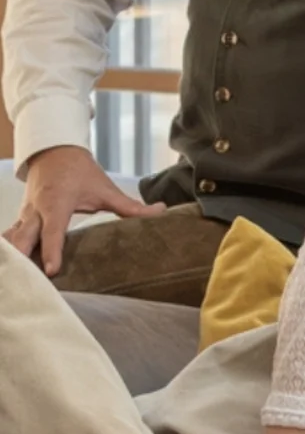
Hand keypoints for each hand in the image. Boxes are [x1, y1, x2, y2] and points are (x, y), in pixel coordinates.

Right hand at [4, 144, 166, 277]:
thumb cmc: (80, 171)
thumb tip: (161, 211)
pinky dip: (8, 252)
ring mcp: (24, 215)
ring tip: (18, 280)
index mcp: (57, 204)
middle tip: (28, 282)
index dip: (51, 251)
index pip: (52, 231)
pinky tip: (12, 269)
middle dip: (22, 259)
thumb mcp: (105, 189)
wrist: (54, 152)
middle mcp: (35, 211)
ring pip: (12, 239)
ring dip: (12, 258)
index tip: (51, 271)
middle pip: (22, 239)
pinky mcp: (20, 219)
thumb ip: (130, 206)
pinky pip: (10, 238)